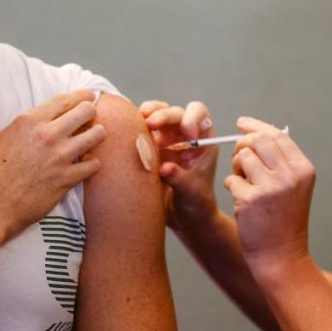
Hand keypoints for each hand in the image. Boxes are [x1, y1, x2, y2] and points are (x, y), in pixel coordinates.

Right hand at [0, 89, 105, 242]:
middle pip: (86, 112)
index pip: (65, 100)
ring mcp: (59, 157)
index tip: (89, 96)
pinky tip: (84, 166)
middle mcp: (47, 135)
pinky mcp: (66, 180)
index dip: (82, 96)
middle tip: (90, 120)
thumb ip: (27, 127)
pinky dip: (91, 164)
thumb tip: (45, 121)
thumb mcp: (2, 138)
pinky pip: (93, 165)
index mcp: (29, 122)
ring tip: (91, 141)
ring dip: (96, 136)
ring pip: (97, 135)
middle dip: (92, 113)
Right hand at [139, 100, 219, 231]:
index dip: (192, 118)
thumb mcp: (191, 192)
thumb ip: (179, 179)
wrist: (182, 217)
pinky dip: (134, 127)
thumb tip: (164, 168)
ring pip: (157, 115)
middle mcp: (184, 135)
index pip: (200, 115)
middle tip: (151, 123)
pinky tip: (128, 131)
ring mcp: (166, 139)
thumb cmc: (196, 203)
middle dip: (164, 114)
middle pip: (175, 113)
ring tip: (140, 119)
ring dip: (148, 114)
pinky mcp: (150, 147)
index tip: (186, 134)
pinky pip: (141, 130)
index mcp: (203, 140)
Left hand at [225, 117, 315, 275]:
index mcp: (303, 169)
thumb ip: (279, 160)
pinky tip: (242, 202)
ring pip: (243, 157)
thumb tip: (254, 132)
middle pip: (258, 140)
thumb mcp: (291, 187)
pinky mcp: (251, 200)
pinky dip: (232, 187)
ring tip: (243, 185)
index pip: (278, 135)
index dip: (257, 126)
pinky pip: (232, 179)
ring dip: (236, 168)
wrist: (282, 257)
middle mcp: (291, 175)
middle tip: (239, 160)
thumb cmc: (283, 220)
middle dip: (242, 145)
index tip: (242, 123)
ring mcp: (271, 187)